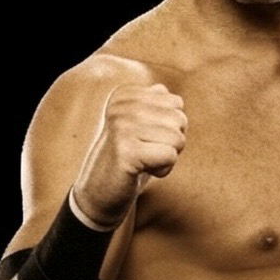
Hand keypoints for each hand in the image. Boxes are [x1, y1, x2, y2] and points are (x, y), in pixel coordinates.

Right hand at [73, 83, 186, 227]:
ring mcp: (122, 127)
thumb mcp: (139, 126)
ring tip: (143, 161)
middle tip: (146, 153)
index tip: (146, 138)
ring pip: (178, 139)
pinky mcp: (126, 151)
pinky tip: (143, 171)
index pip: (177, 104)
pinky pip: (170, 156)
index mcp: (125, 96)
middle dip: (172, 142)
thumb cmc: (127, 158)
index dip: (170, 127)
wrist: (99, 191)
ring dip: (167, 157)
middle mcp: (122, 107)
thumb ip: (151, 104)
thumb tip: (163, 89)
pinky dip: (163, 170)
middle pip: (180, 120)